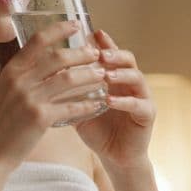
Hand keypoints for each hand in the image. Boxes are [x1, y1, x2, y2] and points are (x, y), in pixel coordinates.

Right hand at [0, 20, 108, 169]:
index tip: (76, 24)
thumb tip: (43, 63)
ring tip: (102, 75)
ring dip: (89, 76)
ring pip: (68, 80)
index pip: (39, 40)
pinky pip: (70, 106)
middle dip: (82, 53)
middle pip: (58, 57)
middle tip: (97, 54)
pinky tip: (97, 104)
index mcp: (12, 70)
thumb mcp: (4, 91)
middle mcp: (20, 80)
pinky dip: (86, 104)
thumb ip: (22, 76)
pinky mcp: (40, 118)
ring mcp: (30, 99)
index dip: (60, 29)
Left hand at [74, 29, 153, 168]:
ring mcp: (142, 97)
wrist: (115, 157)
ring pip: (137, 77)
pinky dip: (124, 101)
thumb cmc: (97, 130)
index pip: (111, 53)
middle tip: (100, 53)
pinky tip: (111, 100)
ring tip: (106, 75)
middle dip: (114, 53)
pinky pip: (139, 104)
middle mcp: (130, 83)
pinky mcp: (147, 114)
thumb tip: (43, 75)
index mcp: (115, 77)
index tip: (91, 33)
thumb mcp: (79, 106)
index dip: (103, 42)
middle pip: (127, 59)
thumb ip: (68, 90)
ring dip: (120, 74)